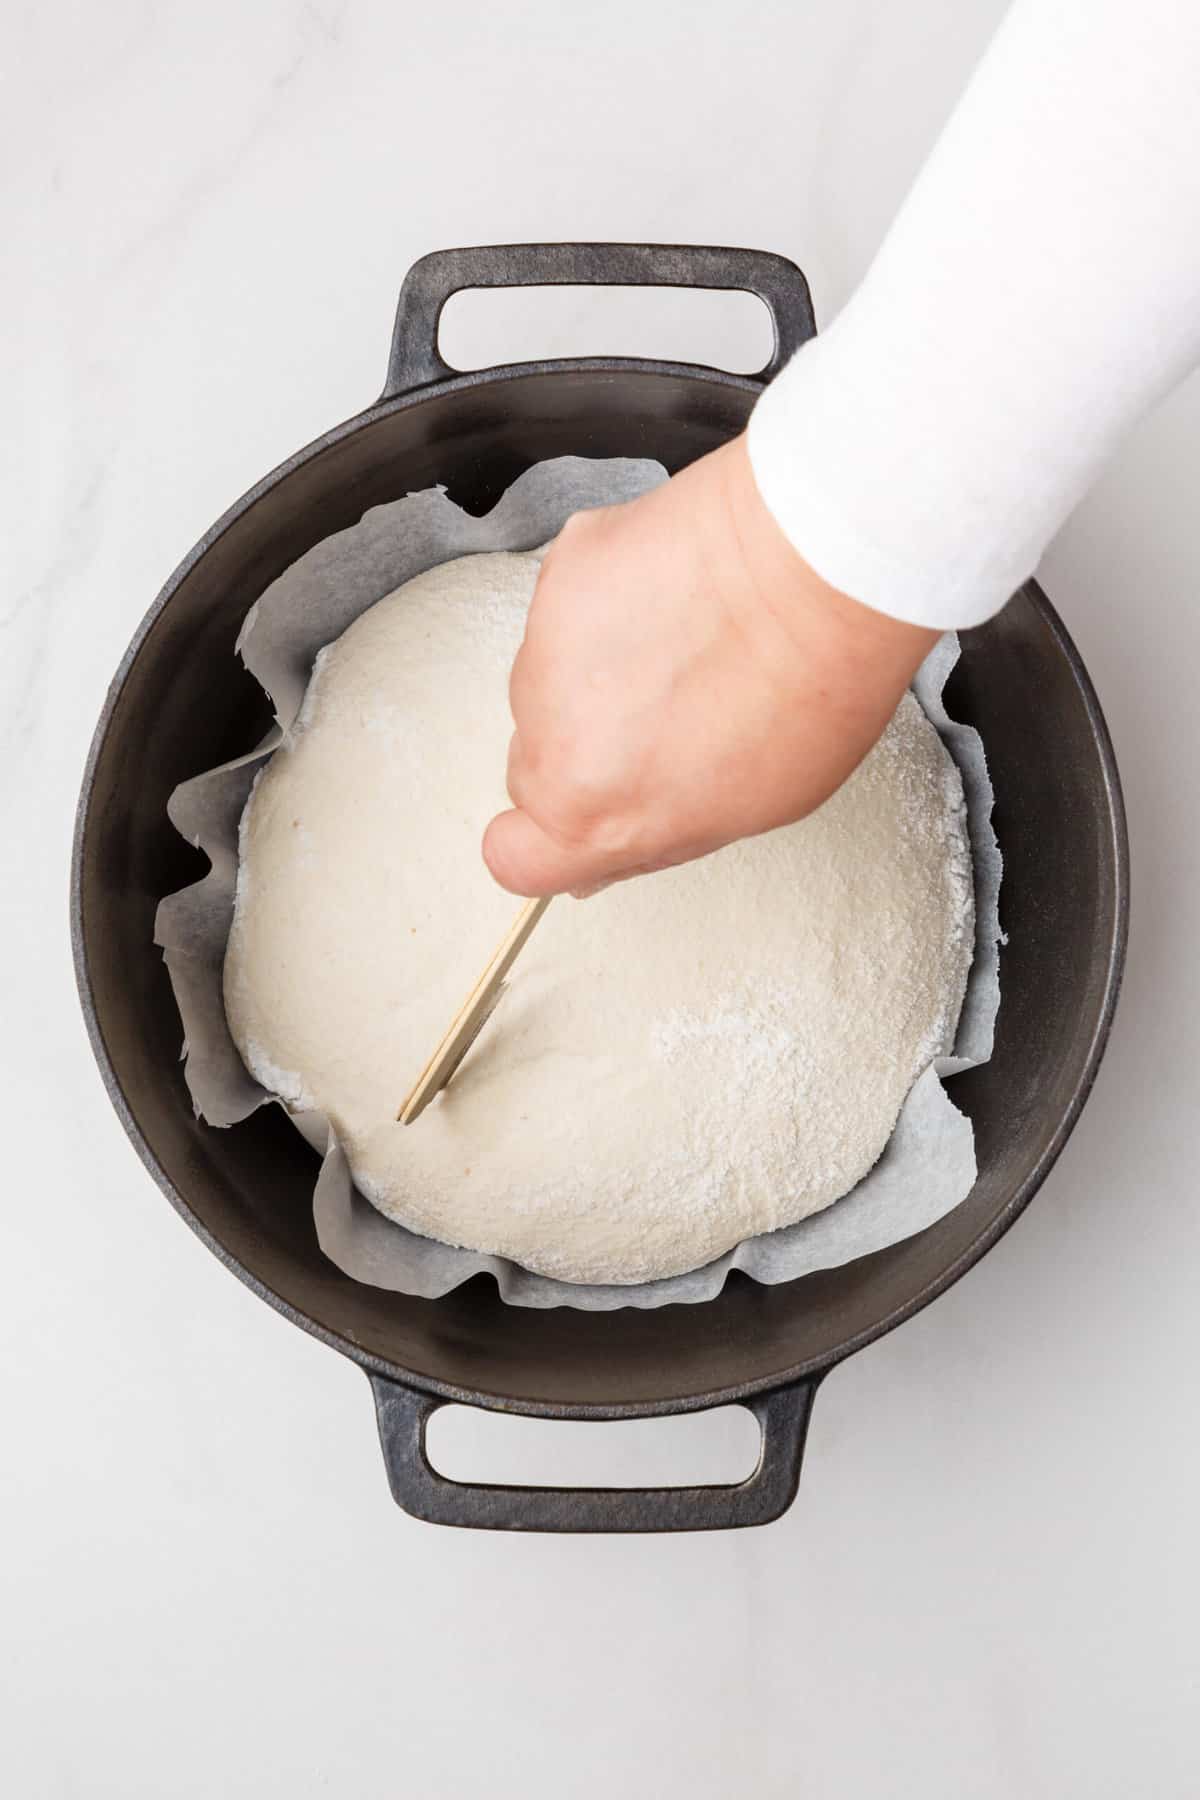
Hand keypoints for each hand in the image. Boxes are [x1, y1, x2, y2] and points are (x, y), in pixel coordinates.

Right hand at [483, 434, 937, 896]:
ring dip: (599, 676)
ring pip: (551, 683)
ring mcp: (546, 649)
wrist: (815, 563)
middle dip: (589, 754)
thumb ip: (659, 831)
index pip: (515, 858)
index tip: (580, 824)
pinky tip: (679, 598)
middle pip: (536, 767)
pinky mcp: (559, 574)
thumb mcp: (754, 806)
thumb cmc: (809, 683)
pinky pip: (571, 607)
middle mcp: (552, 738)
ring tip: (686, 650)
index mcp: (594, 813)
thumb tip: (616, 840)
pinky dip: (611, 607)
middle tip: (667, 724)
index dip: (545, 844)